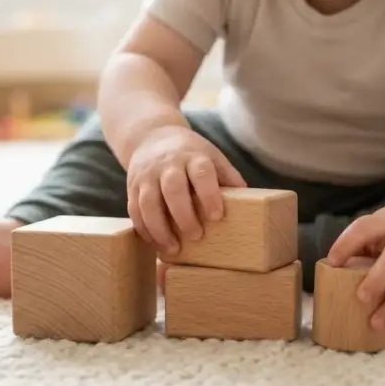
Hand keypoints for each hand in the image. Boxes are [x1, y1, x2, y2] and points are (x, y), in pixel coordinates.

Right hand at [126, 124, 246, 253]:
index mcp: (193, 156)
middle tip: (196, 237)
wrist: (151, 136)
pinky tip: (156, 244)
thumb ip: (228, 178)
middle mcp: (168, 164)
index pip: (201, 173)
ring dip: (159, 229)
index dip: (209, 194)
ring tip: (173, 249)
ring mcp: (147, 175)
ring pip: (148, 202)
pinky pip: (134, 210)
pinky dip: (144, 230)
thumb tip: (252, 204)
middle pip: (173, 188)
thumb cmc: (191, 154)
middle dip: (183, 215)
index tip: (217, 216)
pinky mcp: (132, 186)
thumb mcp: (212, 157)